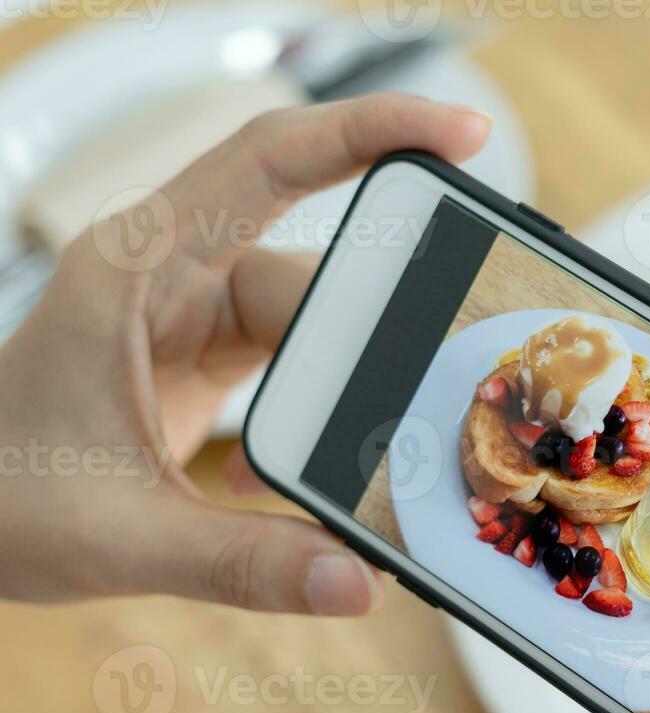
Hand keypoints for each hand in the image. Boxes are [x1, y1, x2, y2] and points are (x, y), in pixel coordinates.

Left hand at [0, 95, 489, 612]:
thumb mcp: (121, 537)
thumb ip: (244, 563)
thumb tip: (358, 581)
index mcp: (137, 271)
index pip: (270, 161)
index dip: (372, 130)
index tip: (464, 133)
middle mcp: (172, 276)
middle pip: (316, 268)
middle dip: (386, 317)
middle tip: (449, 362)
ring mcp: (193, 314)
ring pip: (319, 318)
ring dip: (356, 377)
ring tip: (395, 428)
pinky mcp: (211, 357)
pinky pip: (300, 360)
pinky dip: (324, 411)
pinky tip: (309, 472)